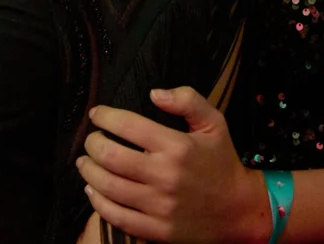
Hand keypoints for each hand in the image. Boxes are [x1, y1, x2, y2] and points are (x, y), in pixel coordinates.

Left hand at [77, 86, 269, 243]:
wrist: (238, 210)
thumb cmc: (222, 161)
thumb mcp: (213, 122)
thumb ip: (187, 100)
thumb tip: (154, 93)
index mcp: (176, 146)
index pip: (129, 125)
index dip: (106, 116)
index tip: (97, 114)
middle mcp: (164, 176)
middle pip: (111, 156)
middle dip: (93, 143)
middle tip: (90, 138)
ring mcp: (158, 206)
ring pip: (109, 187)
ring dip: (89, 172)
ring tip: (85, 162)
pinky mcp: (156, 230)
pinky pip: (117, 217)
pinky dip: (98, 203)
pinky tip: (94, 191)